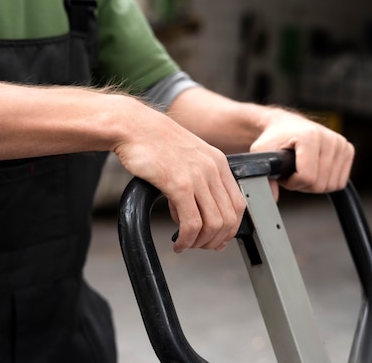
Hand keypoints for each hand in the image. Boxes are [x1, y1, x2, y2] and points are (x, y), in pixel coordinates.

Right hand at [113, 103, 245, 253]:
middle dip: (215, 240)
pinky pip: (192, 223)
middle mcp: (212, 169)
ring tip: (186, 244)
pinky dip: (187, 239)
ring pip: (213, 224)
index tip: (218, 239)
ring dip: (201, 242)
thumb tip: (194, 210)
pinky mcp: (178, 184)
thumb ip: (198, 179)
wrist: (132, 126)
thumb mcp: (187, 156)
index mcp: (218, 162)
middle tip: (200, 246)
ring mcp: (197, 176)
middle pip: (229, 218)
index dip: (231, 228)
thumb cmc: (153, 141)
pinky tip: (178, 242)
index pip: (238, 204)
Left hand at [250, 110, 353, 192]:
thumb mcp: (261, 153)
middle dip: (301, 184)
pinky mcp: (348, 150)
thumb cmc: (274, 138)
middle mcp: (329, 138)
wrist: (285, 125)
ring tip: (300, 170)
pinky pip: (340, 182)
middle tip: (291, 172)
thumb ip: (263, 174)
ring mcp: (341, 144)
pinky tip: (314, 170)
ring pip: (331, 185)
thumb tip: (272, 198)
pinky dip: (325, 181)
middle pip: (320, 184)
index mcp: (309, 137)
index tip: (283, 174)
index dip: (292, 183)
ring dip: (312, 184)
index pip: (307, 177)